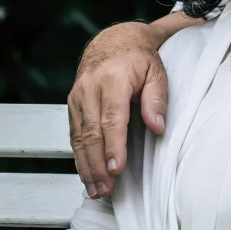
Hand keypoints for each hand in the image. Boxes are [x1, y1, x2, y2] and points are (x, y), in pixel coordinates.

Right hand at [67, 22, 168, 198]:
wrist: (113, 40)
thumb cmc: (140, 58)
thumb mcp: (157, 71)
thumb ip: (157, 99)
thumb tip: (157, 128)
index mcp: (112, 79)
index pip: (112, 118)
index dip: (113, 146)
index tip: (117, 168)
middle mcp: (89, 88)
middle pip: (92, 133)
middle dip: (97, 164)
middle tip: (106, 189)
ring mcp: (77, 97)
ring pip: (79, 137)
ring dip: (86, 166)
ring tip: (96, 189)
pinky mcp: (72, 105)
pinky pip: (74, 134)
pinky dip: (80, 156)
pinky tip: (87, 174)